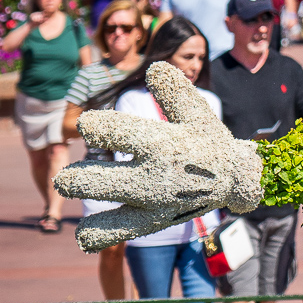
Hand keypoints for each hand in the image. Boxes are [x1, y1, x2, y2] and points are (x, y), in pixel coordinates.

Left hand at [55, 62, 262, 251]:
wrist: (236, 180)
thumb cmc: (209, 140)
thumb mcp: (196, 111)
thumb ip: (174, 89)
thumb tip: (153, 67)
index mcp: (161, 144)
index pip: (115, 133)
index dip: (93, 127)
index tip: (87, 126)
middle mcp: (152, 176)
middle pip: (96, 181)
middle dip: (74, 177)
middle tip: (67, 176)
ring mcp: (152, 203)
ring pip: (104, 210)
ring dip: (82, 201)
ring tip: (70, 188)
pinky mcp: (153, 222)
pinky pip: (117, 233)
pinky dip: (96, 235)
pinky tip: (84, 233)